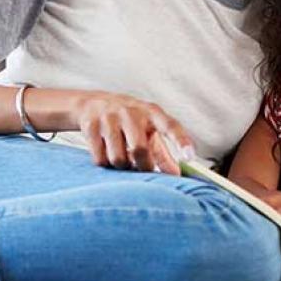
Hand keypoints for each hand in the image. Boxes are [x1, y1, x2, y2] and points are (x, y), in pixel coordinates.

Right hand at [72, 91, 190, 174]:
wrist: (93, 104)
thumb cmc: (131, 121)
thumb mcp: (149, 130)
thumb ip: (164, 153)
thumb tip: (176, 176)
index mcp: (152, 112)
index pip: (171, 126)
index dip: (181, 141)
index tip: (190, 157)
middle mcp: (131, 112)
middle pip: (140, 150)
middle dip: (142, 165)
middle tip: (140, 165)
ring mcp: (109, 118)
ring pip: (118, 159)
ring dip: (122, 165)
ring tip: (122, 156)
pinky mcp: (90, 126)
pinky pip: (100, 159)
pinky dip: (105, 164)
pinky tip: (106, 152)